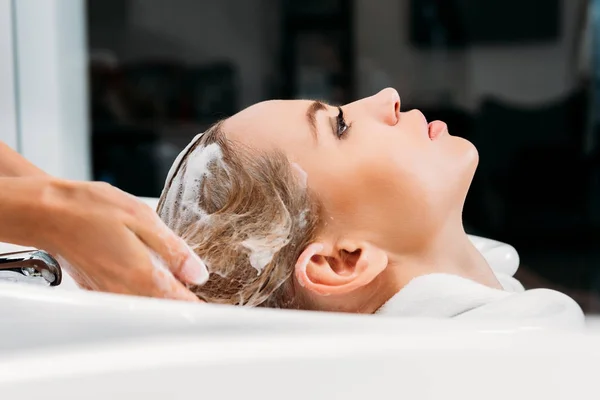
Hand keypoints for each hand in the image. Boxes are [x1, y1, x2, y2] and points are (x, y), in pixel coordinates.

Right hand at [34, 178, 207, 300]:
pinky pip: (130, 297)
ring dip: (164, 291)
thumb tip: (198, 274)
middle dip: (184, 295)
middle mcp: (126, 292)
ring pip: (148, 304)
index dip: (201, 302)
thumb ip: (174, 251)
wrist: (47, 212)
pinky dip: (143, 287)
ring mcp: (110, 295)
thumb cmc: (91, 210)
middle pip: (166, 307)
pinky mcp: (99, 291)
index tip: (214, 296)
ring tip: (173, 267)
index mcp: (143, 276)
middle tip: (194, 275)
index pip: (182, 304)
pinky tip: (146, 264)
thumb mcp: (144, 219)